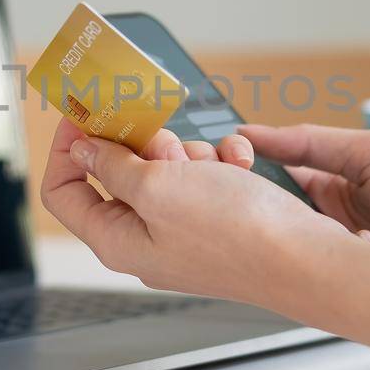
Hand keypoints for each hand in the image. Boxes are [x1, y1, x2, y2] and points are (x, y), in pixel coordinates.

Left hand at [40, 120, 354, 305]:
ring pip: (166, 167)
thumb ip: (113, 166)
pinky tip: (240, 167)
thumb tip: (83, 150)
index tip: (83, 113)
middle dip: (145, 146)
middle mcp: (145, 239)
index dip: (67, 148)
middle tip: (167, 144)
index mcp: (117, 240)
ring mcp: (183, 229)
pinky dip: (222, 162)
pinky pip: (205, 175)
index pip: (64, 192)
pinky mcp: (217, 218)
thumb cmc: (235, 234)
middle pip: (119, 172)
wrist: (304, 257)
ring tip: (215, 165)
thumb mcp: (158, 187)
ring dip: (191, 152)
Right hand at [239, 124, 369, 268]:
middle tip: (240, 195)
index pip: (268, 168)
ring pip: (286, 242)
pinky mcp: (346, 279)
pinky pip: (313, 272)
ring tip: (282, 224)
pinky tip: (317, 255)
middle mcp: (327, 214)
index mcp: (329, 177)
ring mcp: (334, 249)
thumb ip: (309, 142)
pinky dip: (312, 263)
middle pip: (268, 207)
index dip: (243, 163)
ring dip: (284, 233)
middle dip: (251, 201)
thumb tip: (254, 130)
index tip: (226, 159)